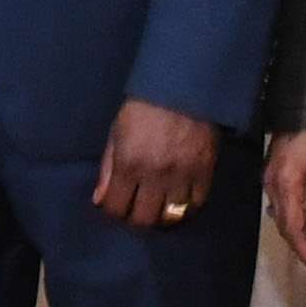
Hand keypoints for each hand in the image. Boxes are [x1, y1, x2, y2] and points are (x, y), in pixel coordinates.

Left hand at [93, 99, 221, 230]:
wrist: (184, 86)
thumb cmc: (143, 106)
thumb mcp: (117, 132)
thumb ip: (108, 167)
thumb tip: (100, 200)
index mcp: (129, 164)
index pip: (116, 207)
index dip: (113, 212)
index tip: (115, 208)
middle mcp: (155, 175)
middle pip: (143, 219)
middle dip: (136, 220)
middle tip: (136, 212)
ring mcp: (182, 176)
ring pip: (171, 217)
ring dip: (161, 218)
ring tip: (159, 210)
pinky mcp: (205, 172)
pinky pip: (196, 204)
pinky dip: (187, 208)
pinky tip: (180, 203)